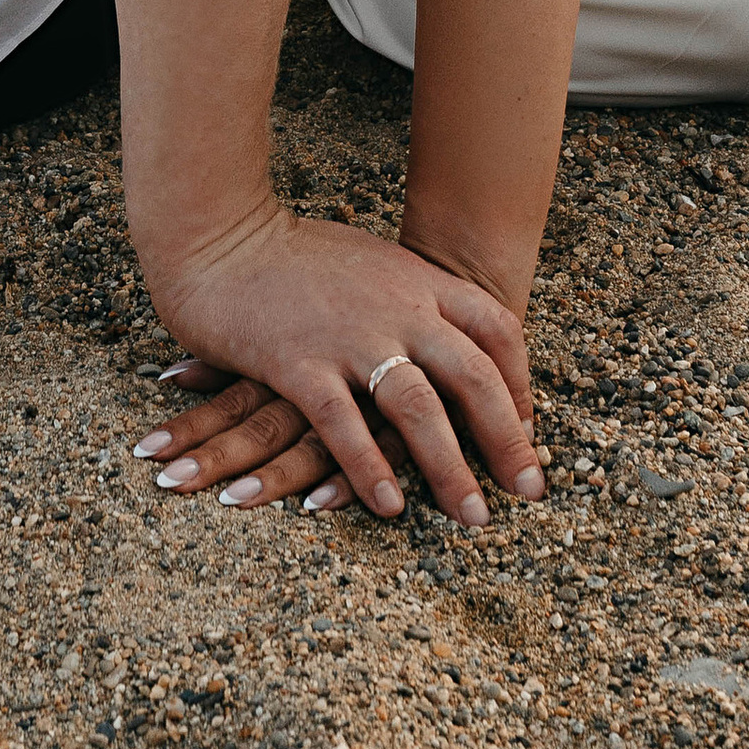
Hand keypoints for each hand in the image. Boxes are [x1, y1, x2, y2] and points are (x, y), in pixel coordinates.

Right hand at [136, 210, 543, 526]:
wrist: (220, 232)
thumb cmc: (292, 252)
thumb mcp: (370, 261)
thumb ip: (407, 296)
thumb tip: (436, 332)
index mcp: (418, 280)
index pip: (496, 330)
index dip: (519, 383)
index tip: (528, 430)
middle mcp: (397, 307)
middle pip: (472, 376)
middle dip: (507, 439)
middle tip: (528, 490)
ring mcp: (349, 334)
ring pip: (417, 407)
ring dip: (450, 467)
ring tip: (473, 516)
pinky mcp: (298, 360)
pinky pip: (343, 423)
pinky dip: (368, 468)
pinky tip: (389, 505)